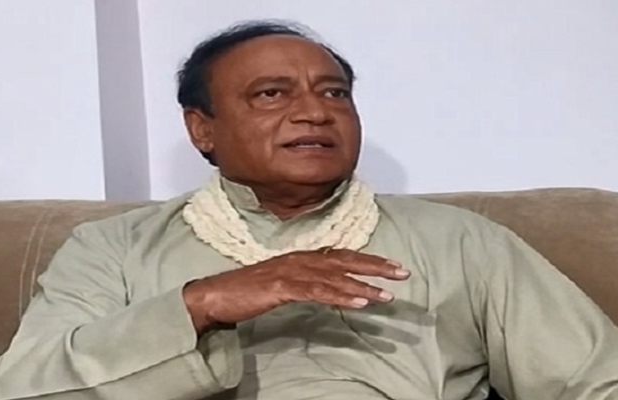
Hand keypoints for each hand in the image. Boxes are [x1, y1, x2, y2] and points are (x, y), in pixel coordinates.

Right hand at [183, 249, 409, 333]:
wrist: (215, 295)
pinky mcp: (282, 288)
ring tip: (387, 296)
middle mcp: (300, 259)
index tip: (393, 265)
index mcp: (302, 257)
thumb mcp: (283, 282)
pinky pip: (317, 292)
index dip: (369, 259)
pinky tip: (359, 303)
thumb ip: (306, 281)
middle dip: (375, 266)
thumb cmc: (248, 291)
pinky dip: (340, 296)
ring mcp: (291, 272)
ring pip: (335, 278)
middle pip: (345, 260)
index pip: (342, 255)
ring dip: (363, 286)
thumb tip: (329, 286)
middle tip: (402, 273)